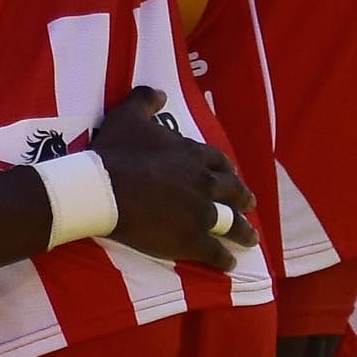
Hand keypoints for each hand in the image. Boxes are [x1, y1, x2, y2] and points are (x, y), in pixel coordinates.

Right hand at [95, 88, 258, 271]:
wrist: (105, 188)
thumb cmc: (116, 152)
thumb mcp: (127, 116)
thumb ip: (145, 100)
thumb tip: (160, 92)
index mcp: (192, 155)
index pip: (218, 162)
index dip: (226, 170)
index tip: (232, 175)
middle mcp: (204, 183)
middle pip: (231, 191)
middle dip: (242, 198)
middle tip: (250, 204)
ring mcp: (201, 213)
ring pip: (231, 223)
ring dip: (243, 231)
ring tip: (251, 238)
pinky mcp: (193, 240)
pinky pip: (215, 252)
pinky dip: (224, 259)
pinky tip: (230, 264)